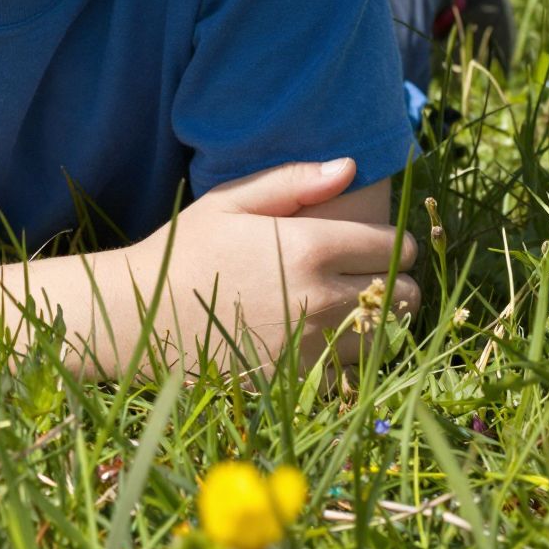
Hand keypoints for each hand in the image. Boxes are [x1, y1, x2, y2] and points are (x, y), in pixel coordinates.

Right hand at [139, 157, 418, 376]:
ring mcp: (312, 347)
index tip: (377, 244)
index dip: (395, 244)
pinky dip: (354, 358)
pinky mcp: (300, 382)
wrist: (143, 318)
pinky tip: (330, 341)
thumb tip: (350, 165)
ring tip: (354, 308)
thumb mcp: (231, 201)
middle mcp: (320, 298)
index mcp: (309, 247)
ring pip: (389, 337)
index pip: (395, 248)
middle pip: (405, 295)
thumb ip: (294, 180)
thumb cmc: (187, 250)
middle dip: (397, 283)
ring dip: (382, 322)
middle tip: (369, 276)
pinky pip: (357, 372)